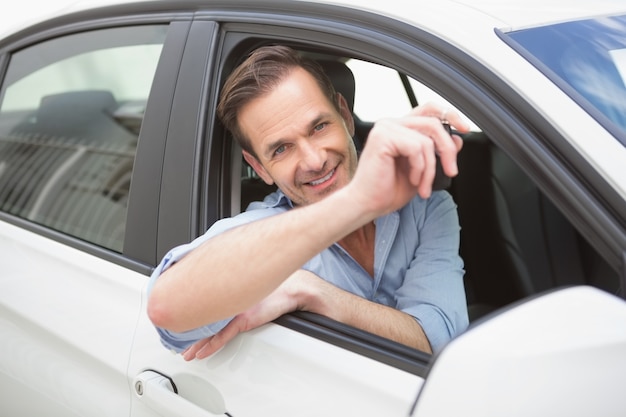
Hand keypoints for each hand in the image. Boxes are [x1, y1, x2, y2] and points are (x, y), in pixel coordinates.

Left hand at [181, 270, 315, 359]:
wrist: (291, 289)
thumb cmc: (275, 289)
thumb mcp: (251, 293)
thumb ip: (237, 298)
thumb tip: (227, 304)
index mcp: (229, 295)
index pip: (206, 308)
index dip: (192, 317)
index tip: (182, 325)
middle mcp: (228, 302)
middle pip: (203, 319)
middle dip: (189, 333)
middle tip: (178, 343)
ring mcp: (234, 311)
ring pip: (209, 330)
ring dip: (197, 344)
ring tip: (187, 353)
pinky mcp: (242, 320)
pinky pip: (223, 336)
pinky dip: (211, 346)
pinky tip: (202, 353)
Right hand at [348, 102, 467, 216]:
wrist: (368, 204)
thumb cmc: (388, 190)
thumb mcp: (422, 170)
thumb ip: (437, 152)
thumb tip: (457, 139)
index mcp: (399, 128)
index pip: (429, 110)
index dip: (450, 115)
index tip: (465, 129)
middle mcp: (391, 124)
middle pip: (433, 123)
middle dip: (447, 150)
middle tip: (451, 172)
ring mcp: (385, 128)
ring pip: (426, 140)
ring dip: (431, 168)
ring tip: (423, 186)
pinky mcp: (382, 137)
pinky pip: (416, 148)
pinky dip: (420, 168)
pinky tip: (412, 179)